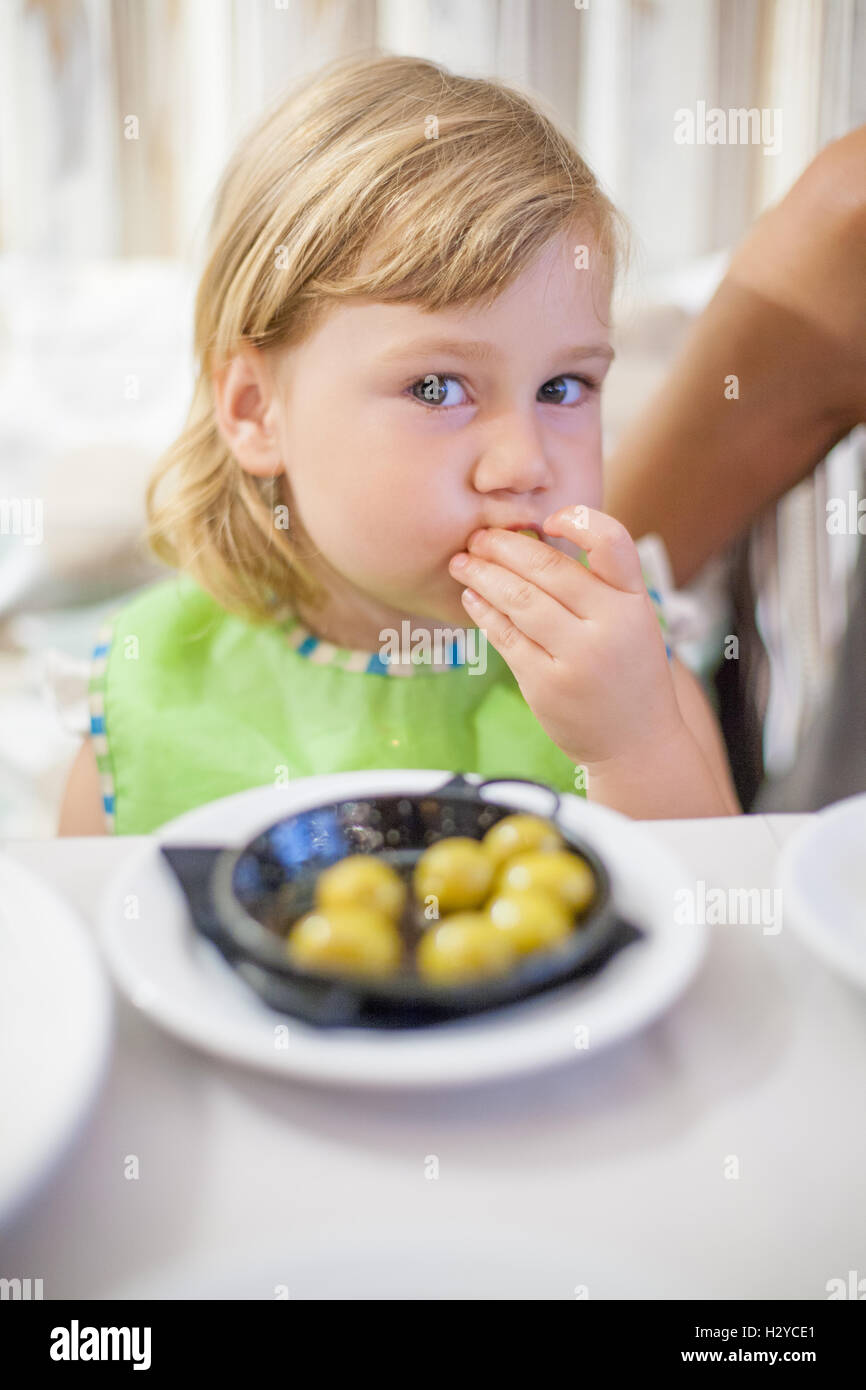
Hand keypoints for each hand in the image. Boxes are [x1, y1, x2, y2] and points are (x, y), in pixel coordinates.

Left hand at [448, 505, 684, 770]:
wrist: (637, 744)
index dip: (578, 520)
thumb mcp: (634, 623)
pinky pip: (505, 637)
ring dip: (483, 575)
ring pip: (519, 599)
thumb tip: (535, 539)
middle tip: (478, 537)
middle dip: (504, 546)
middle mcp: (609, 625)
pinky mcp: (545, 683)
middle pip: (547, 567)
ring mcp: (577, 657)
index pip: (612, 542)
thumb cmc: (628, 674)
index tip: (547, 519)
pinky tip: (471, 598)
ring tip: (462, 563)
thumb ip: (600, 586)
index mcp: (635, 602)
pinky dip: (484, 612)